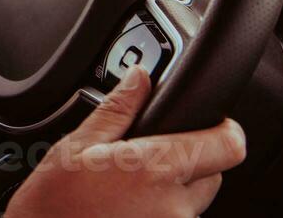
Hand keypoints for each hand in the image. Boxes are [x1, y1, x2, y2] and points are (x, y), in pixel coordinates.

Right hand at [5, 69, 245, 217]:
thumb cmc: (54, 205)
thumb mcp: (77, 145)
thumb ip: (118, 109)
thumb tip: (140, 78)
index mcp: (156, 169)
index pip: (228, 145)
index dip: (225, 129)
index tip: (214, 122)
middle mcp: (175, 207)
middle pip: (212, 173)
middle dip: (188, 161)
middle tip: (144, 160)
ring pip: (194, 203)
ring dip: (171, 194)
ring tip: (127, 193)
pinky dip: (159, 214)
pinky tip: (127, 212)